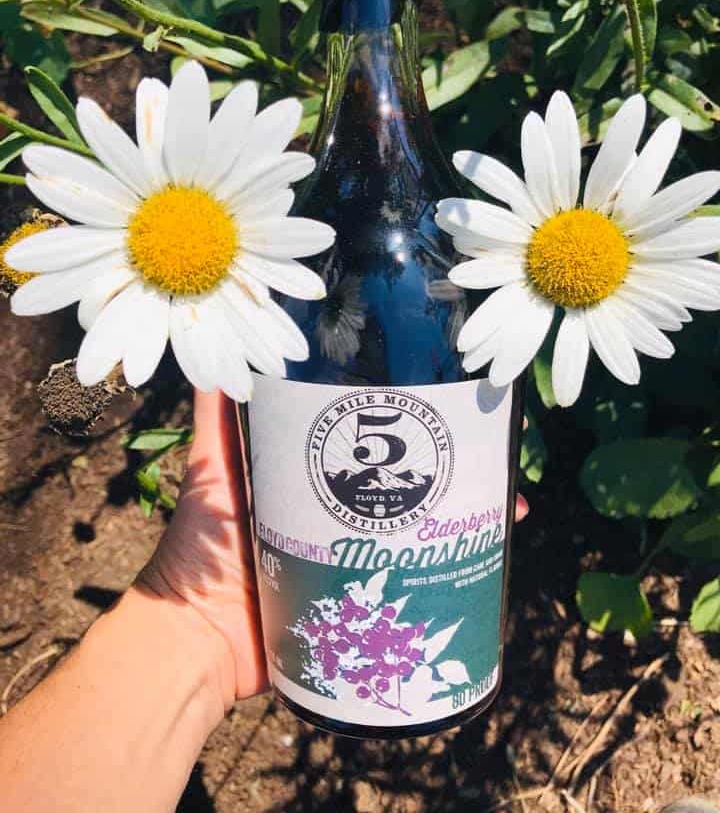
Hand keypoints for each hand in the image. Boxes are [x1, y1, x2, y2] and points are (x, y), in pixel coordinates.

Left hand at [139, 390, 529, 703]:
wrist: (195, 642)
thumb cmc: (199, 551)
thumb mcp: (211, 469)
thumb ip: (214, 417)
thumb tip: (219, 351)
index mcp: (308, 482)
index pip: (371, 448)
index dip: (409, 430)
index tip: (447, 404)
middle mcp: (336, 519)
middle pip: (404, 489)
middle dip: (451, 473)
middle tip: (493, 458)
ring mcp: (352, 564)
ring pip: (418, 534)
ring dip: (463, 521)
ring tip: (509, 507)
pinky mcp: (361, 608)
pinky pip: (412, 589)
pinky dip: (450, 579)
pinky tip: (489, 563)